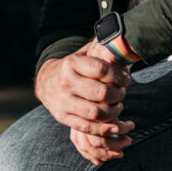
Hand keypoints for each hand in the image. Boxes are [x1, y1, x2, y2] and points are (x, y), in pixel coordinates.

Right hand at [35, 42, 133, 165]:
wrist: (46, 82)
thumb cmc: (72, 68)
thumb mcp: (81, 55)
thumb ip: (100, 49)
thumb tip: (121, 41)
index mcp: (71, 63)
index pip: (101, 70)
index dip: (119, 76)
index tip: (126, 78)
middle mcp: (65, 82)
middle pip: (101, 93)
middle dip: (118, 94)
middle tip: (123, 93)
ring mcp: (62, 101)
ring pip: (96, 112)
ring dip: (113, 112)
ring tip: (118, 106)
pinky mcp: (62, 116)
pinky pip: (87, 127)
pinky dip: (104, 129)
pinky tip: (115, 126)